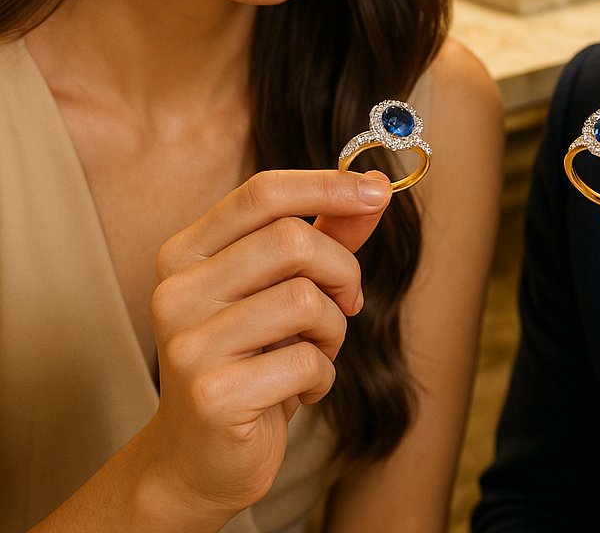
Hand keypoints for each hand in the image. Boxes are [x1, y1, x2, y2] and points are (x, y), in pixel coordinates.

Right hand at [136, 168, 391, 526]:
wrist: (198, 459)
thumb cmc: (249, 359)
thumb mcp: (284, 287)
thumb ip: (327, 234)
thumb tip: (375, 186)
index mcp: (188, 252)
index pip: (262, 192)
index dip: (327, 185)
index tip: (377, 192)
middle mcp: (178, 290)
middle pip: (291, 239)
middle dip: (342, 269)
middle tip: (349, 301)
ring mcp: (189, 344)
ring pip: (304, 299)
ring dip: (333, 328)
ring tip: (316, 351)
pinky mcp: (212, 396)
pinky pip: (305, 362)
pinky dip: (323, 376)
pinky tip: (300, 391)